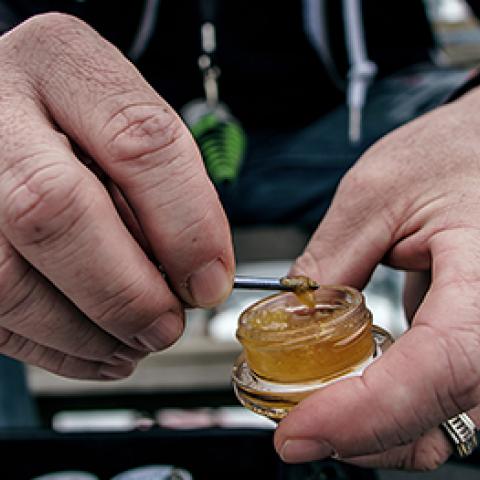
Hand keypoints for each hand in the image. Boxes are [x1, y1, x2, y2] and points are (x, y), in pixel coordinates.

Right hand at [0, 14, 233, 378]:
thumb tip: (197, 279)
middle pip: (54, 210)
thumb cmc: (81, 123)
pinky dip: (52, 348)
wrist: (10, 110)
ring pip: (7, 277)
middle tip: (165, 326)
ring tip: (133, 344)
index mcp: (65, 65)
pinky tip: (95, 348)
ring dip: (87, 332)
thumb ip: (168, 193)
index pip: (139, 142)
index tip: (209, 281)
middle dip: (126, 292)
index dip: (186, 226)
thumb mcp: (130, 128)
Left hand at [274, 86, 479, 468]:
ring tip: (312, 405)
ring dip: (369, 427)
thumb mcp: (377, 195)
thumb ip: (331, 261)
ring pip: (437, 424)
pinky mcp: (474, 348)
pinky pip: (436, 402)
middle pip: (437, 418)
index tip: (297, 431)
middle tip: (290, 421)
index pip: (438, 369)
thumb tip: (290, 317)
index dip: (364, 412)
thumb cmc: (454, 154)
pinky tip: (349, 386)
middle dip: (356, 431)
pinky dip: (386, 409)